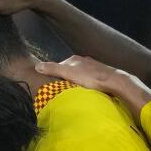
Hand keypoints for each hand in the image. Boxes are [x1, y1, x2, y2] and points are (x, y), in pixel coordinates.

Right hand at [35, 55, 150, 119]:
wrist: (113, 81)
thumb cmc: (90, 77)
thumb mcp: (68, 72)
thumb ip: (53, 69)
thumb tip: (37, 66)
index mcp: (75, 59)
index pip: (60, 65)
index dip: (56, 74)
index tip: (53, 84)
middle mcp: (84, 60)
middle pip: (71, 69)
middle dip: (66, 77)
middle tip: (63, 89)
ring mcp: (94, 66)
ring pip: (81, 74)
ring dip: (77, 81)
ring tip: (74, 91)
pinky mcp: (102, 74)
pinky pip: (90, 78)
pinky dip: (86, 83)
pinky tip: (87, 90)